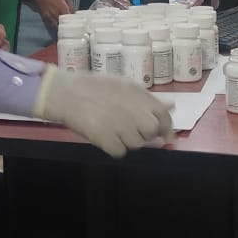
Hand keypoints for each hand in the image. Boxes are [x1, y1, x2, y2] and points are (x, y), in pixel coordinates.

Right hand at [30, 0, 74, 25]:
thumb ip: (70, 5)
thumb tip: (74, 13)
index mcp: (62, 7)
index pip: (69, 19)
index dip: (72, 21)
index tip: (74, 22)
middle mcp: (56, 13)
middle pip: (63, 24)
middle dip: (66, 25)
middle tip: (70, 25)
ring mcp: (50, 16)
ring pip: (56, 26)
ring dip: (60, 26)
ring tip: (63, 26)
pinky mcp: (44, 17)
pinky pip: (51, 24)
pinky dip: (54, 25)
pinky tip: (57, 24)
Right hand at [34, 67, 173, 157]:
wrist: (66, 92)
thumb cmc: (94, 86)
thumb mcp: (125, 85)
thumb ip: (149, 98)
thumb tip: (172, 106)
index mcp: (140, 95)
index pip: (164, 117)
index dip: (167, 130)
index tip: (166, 138)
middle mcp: (134, 112)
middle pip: (151, 133)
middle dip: (144, 135)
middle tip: (130, 130)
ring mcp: (121, 127)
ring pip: (135, 145)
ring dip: (126, 141)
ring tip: (112, 129)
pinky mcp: (106, 140)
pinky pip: (119, 152)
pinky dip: (113, 148)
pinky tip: (104, 137)